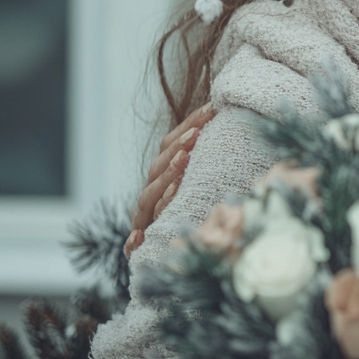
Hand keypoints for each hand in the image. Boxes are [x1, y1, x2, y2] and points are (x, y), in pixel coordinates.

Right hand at [124, 103, 215, 258]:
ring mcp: (146, 216)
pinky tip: (139, 239)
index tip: (212, 110)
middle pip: (158, 168)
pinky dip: (134, 241)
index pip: (171, 144)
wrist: (187, 251)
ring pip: (150, 197)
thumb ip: (211, 145)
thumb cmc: (209, 203)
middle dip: (177, 150)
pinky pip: (133, 244)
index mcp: (166, 172)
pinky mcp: (142, 244)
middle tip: (196, 137)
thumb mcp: (213, 174)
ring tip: (182, 169)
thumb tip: (224, 107)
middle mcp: (154, 191)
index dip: (190, 125)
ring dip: (166, 181)